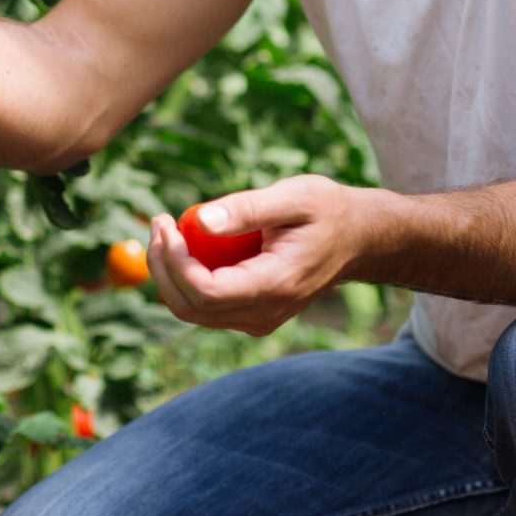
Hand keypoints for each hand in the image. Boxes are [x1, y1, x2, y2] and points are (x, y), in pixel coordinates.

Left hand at [148, 174, 391, 335]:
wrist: (358, 240)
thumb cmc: (328, 211)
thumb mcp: (294, 196)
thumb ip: (247, 209)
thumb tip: (198, 220)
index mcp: (277, 284)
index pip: (206, 292)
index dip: (174, 262)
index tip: (166, 222)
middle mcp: (267, 312)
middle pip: (191, 308)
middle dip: (162, 267)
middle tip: (158, 223)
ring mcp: (260, 320)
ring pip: (193, 312)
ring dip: (168, 274)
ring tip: (165, 230)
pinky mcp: (253, 316)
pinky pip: (206, 308)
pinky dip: (185, 280)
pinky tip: (184, 245)